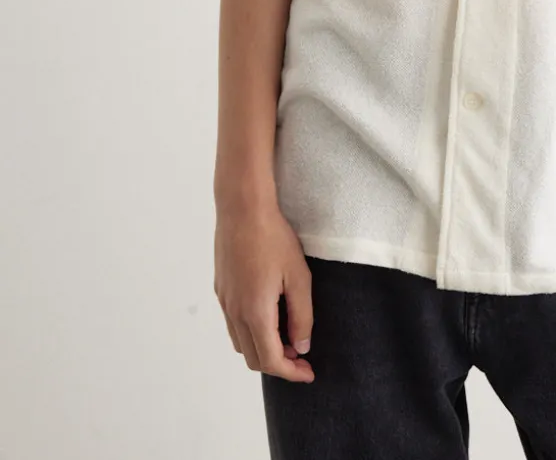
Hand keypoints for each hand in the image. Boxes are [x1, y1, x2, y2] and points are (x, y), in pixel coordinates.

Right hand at [214, 199, 315, 382]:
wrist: (242, 208)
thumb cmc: (273, 237)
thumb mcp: (298, 276)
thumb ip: (302, 315)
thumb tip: (302, 346)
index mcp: (255, 312)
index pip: (271, 360)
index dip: (292, 372)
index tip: (308, 373)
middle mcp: (235, 312)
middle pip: (254, 358)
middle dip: (279, 363)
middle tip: (301, 353)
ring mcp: (224, 302)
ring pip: (241, 343)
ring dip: (263, 348)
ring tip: (287, 334)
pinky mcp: (220, 290)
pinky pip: (233, 324)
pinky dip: (251, 332)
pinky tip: (268, 315)